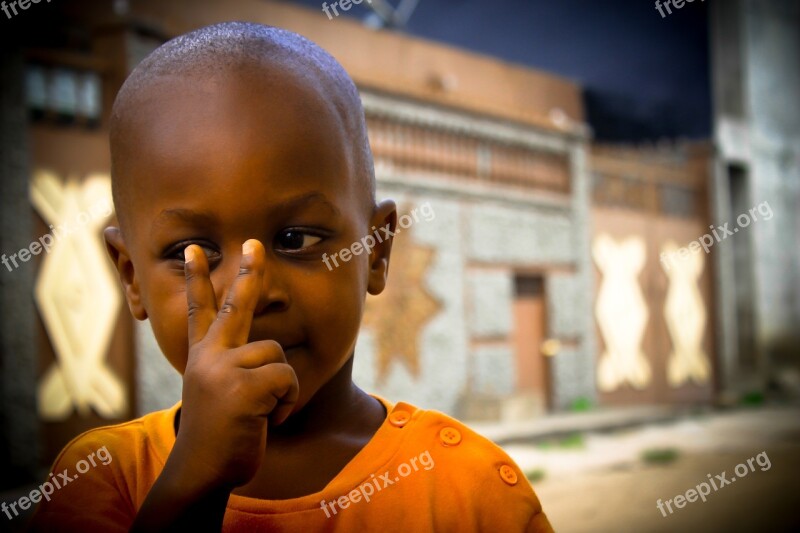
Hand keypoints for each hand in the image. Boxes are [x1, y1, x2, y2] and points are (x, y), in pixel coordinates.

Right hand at [174, 239, 298, 489]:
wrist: (204, 470)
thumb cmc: (222, 433)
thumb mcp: (221, 392)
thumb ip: (234, 365)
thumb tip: (266, 350)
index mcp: (204, 356)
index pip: (199, 310)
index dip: (197, 279)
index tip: (193, 249)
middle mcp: (209, 356)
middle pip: (234, 305)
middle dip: (247, 272)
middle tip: (254, 243)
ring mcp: (222, 368)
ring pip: (276, 354)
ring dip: (280, 388)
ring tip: (261, 412)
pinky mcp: (242, 386)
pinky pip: (285, 378)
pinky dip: (286, 402)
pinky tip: (266, 420)